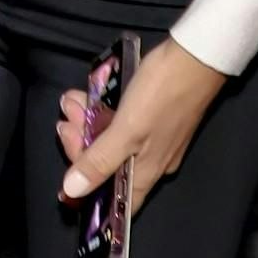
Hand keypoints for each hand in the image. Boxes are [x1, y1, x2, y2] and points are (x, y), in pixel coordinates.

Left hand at [55, 39, 228, 212]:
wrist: (195, 56)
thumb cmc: (161, 94)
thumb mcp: (126, 130)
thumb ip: (100, 161)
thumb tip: (73, 191)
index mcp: (148, 171)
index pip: (116, 200)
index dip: (89, 195)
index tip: (62, 183)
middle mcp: (152, 160)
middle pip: (108, 166)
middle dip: (81, 145)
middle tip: (65, 122)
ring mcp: (153, 137)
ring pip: (111, 139)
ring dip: (88, 123)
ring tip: (73, 100)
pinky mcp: (151, 114)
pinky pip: (120, 122)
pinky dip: (102, 111)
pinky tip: (89, 95)